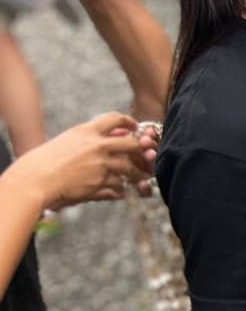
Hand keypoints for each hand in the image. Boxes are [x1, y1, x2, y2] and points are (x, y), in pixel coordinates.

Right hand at [8, 112, 151, 209]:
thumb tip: (118, 134)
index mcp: (85, 131)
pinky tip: (117, 191)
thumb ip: (92, 138)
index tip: (135, 127)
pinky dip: (120, 189)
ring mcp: (100, 164)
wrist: (35, 178)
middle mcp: (96, 145)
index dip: (129, 121)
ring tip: (137, 178)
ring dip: (136, 174)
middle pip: (132, 143)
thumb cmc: (46, 160)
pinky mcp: (100, 182)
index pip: (115, 118)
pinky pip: (119, 186)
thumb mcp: (68, 141)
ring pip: (130, 168)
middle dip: (141, 150)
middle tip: (145, 155)